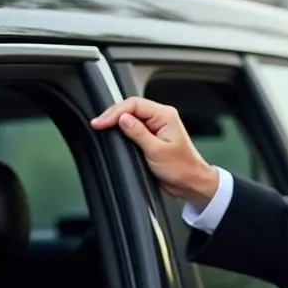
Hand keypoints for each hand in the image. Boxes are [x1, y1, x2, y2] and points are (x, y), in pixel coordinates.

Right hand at [90, 97, 218, 205]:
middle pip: (131, 108)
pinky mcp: (151, 137)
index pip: (134, 104)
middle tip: (97, 125)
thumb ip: (138, 133)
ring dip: (116, 122)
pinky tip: (113, 134)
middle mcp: (160, 118)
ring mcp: (156, 127)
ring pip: (131, 117)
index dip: (115, 112)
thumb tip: (122, 119)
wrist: (191, 183)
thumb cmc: (182, 168)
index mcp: (165, 115)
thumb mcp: (157, 151)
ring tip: (101, 127)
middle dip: (112, 115)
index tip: (101, 122)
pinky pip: (134, 128)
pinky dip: (122, 130)